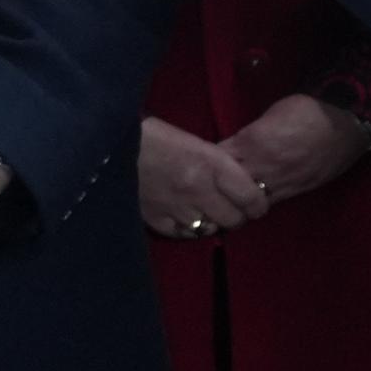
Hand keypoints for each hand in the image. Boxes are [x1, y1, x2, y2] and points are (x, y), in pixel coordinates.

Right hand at [138, 118, 272, 242]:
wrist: (112, 141)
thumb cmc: (158, 136)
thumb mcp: (198, 145)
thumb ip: (222, 167)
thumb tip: (244, 188)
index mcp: (213, 164)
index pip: (251, 198)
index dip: (258, 205)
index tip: (256, 205)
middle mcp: (197, 189)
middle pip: (233, 219)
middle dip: (237, 216)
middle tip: (232, 210)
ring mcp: (174, 206)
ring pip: (209, 229)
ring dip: (212, 223)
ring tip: (207, 214)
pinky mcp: (152, 217)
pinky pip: (181, 234)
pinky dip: (187, 229)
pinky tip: (186, 220)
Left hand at [221, 95, 370, 211]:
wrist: (349, 120)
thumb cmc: (307, 110)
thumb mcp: (269, 116)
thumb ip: (249, 136)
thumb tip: (234, 149)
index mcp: (252, 142)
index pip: (217, 161)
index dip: (206, 165)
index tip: (200, 167)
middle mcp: (264, 166)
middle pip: (228, 187)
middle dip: (217, 189)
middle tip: (207, 191)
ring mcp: (283, 181)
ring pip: (249, 201)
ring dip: (237, 202)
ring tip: (226, 202)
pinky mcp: (299, 190)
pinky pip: (272, 202)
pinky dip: (259, 202)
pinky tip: (253, 201)